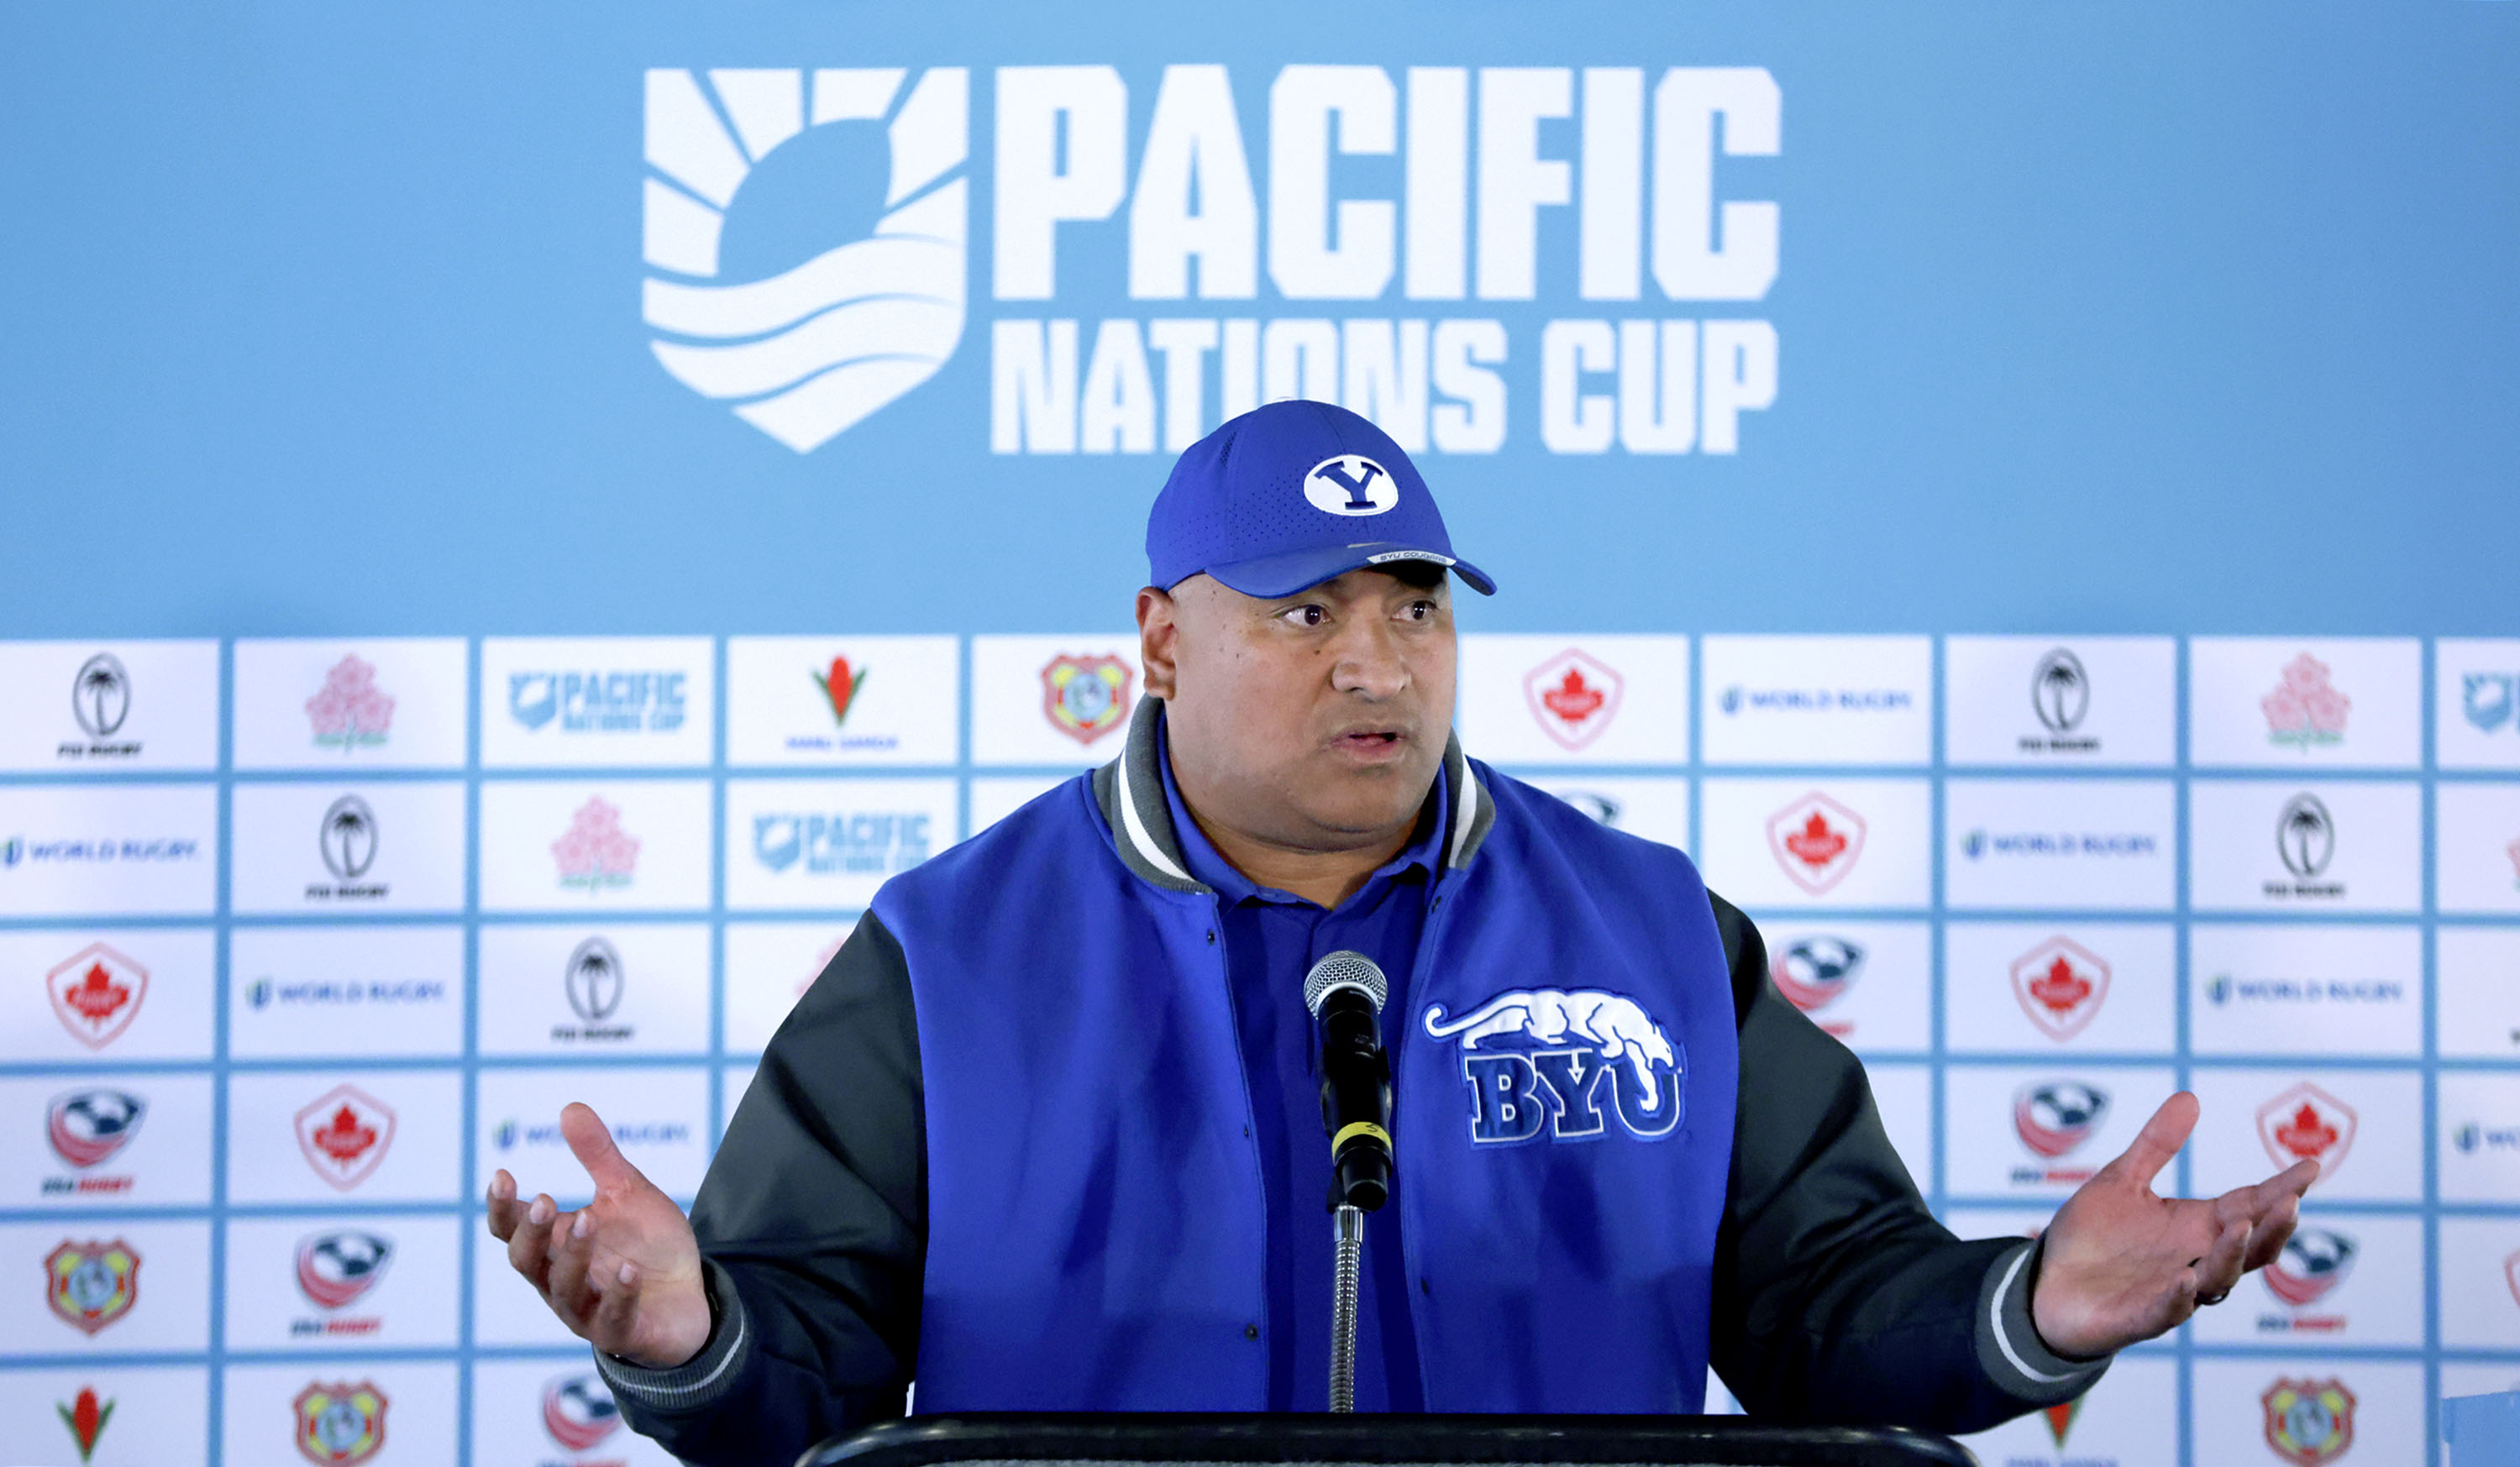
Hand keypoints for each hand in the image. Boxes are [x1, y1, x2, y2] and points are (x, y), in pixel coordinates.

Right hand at [486, 1102, 712, 1368]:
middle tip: (543, 1199)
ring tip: (588, 1218)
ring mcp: (588, 1310)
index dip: (502, 1207)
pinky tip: (629, 1271)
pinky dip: (619, 1294)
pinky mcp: (621, 1331)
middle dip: (530, 1231)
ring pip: (565, 1289)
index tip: (502, 1175)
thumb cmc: (647, 1247)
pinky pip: (613, 1317)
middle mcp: (561, 1280)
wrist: (689, 1299)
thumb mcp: (626, 1193)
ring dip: (572, 1255)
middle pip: (526, 1261)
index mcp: (554, 1246)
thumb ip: (599, 1157)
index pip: (512, 1231)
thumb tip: (570, 1107)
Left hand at [2030, 1091, 2317, 1358]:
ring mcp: (2172, 1292)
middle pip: (2251, 1248)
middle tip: (2291, 1202)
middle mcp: (2194, 1260)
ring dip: (2231, 1255)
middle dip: (2273, 1227)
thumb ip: (2156, 1145)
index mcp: (2196, 1227)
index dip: (2282, 1190)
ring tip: (2240, 1226)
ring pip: (2217, 1279)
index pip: (2250, 1206)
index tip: (2311, 1167)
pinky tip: (2185, 1279)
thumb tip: (2190, 1097)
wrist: (2044, 1284)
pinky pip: (2167, 1312)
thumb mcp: (2122, 1181)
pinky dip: (2179, 1298)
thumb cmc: (2091, 1237)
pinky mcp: (2140, 1317)